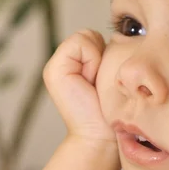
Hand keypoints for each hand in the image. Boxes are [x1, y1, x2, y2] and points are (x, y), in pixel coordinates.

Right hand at [43, 30, 116, 144]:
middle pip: (88, 34)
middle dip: (100, 54)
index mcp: (73, 64)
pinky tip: (90, 82)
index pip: (92, 36)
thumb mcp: (111, 76)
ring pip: (84, 36)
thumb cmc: (112, 111)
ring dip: (96, 58)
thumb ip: (104, 55)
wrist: (101, 135)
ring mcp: (54, 66)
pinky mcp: (53, 70)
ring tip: (95, 83)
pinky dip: (91, 60)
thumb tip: (114, 36)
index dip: (104, 53)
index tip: (104, 79)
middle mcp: (61, 63)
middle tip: (99, 82)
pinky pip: (79, 43)